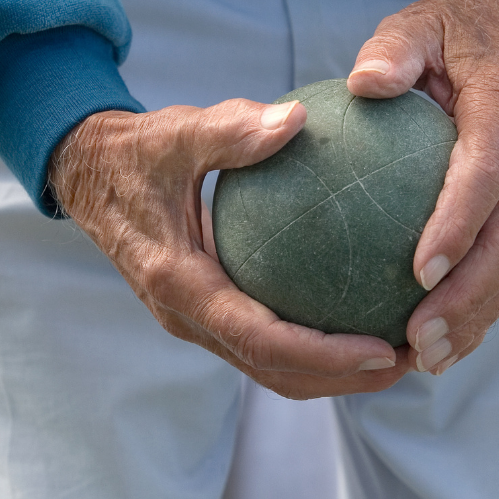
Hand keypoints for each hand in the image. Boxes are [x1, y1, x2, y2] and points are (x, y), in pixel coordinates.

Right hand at [48, 100, 411, 398]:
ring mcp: (196, 319)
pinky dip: (312, 344)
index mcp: (180, 285)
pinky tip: (358, 310)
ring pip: (271, 368)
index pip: (260, 340)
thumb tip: (297, 120)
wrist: (90, 175)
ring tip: (398, 352)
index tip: (383, 349)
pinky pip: (264, 340)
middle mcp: (187, 317)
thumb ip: (230, 130)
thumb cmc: (135, 153)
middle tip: (409, 360)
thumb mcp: (174, 133)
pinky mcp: (206, 309)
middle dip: (345, 379)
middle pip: (275, 372)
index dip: (324, 355)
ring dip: (333, 372)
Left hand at [347, 0, 498, 375]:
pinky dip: (484, 303)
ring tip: (429, 358)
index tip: (418, 270)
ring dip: (480, 314)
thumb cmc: (454, 33)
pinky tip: (441, 338)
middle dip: (472, 296)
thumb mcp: (418, 25)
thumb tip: (363, 84)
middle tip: (421, 341)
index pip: (488, 173)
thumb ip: (394, 51)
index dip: (459, 223)